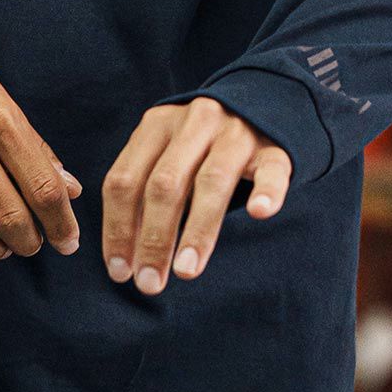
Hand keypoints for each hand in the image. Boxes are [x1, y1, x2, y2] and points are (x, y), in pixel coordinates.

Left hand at [101, 97, 290, 293]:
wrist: (257, 107)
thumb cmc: (199, 147)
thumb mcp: (164, 157)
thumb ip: (144, 195)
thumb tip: (123, 260)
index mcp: (156, 125)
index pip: (125, 179)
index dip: (118, 228)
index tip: (119, 272)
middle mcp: (193, 123)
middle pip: (165, 183)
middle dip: (153, 239)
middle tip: (148, 284)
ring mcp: (235, 133)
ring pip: (212, 181)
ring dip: (197, 230)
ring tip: (186, 270)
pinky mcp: (273, 147)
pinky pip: (271, 169)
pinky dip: (267, 190)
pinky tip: (259, 212)